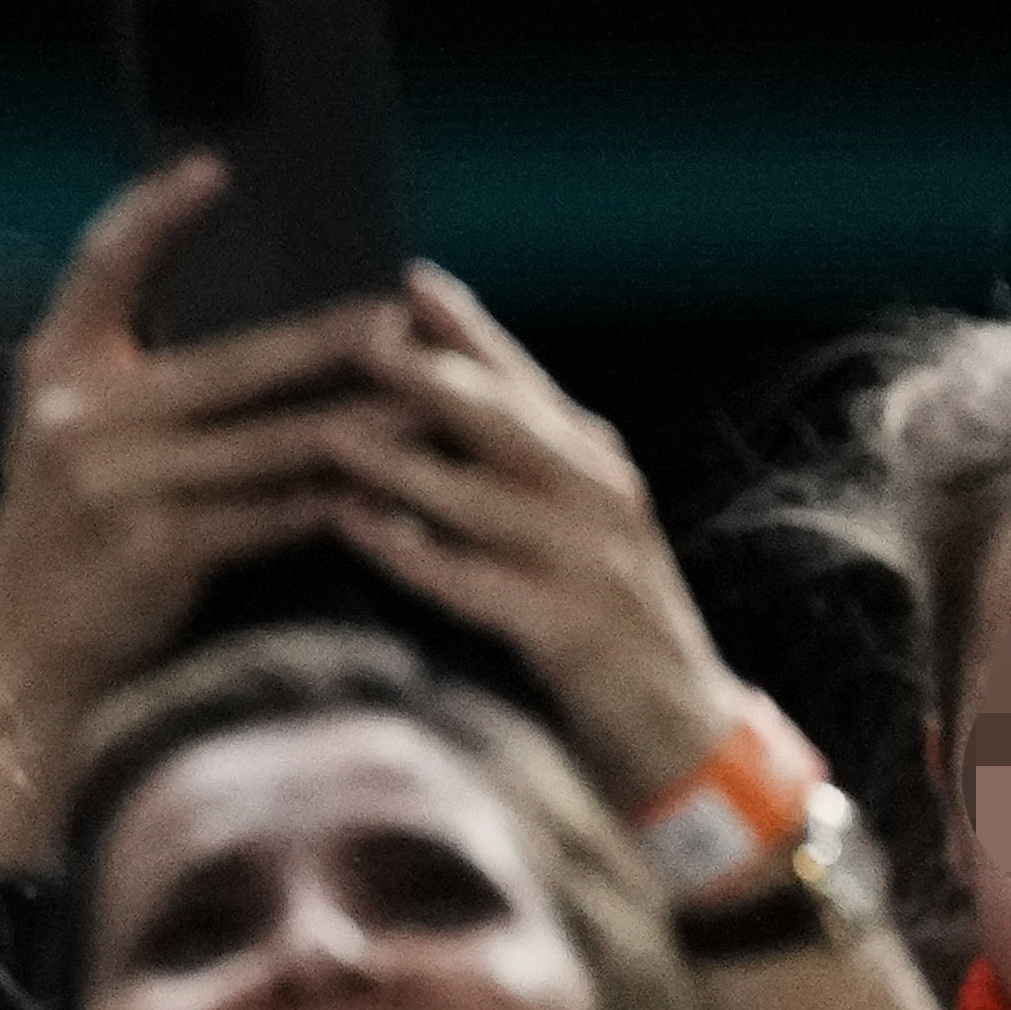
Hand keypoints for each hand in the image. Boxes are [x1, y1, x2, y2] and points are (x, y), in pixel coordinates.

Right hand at [0, 155, 391, 869]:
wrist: (23, 645)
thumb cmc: (73, 525)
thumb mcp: (74, 431)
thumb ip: (132, 370)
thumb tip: (259, 307)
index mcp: (57, 366)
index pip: (104, 262)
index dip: (157, 211)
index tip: (217, 166)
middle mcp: (77, 414)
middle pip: (231, 360)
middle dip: (326, 337)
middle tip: (398, 313)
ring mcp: (114, 483)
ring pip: (268, 442)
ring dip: (356, 424)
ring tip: (422, 403)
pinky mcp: (153, 548)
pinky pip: (269, 513)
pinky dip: (332, 500)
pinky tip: (386, 486)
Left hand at [309, 267, 755, 812]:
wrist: (682, 728)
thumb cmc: (604, 620)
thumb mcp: (573, 525)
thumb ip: (522, 465)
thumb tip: (445, 398)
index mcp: (595, 462)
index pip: (525, 380)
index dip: (470, 329)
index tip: (410, 281)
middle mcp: (598, 496)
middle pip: (507, 420)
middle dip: (432, 375)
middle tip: (360, 337)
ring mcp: (588, 561)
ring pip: (484, 495)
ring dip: (403, 461)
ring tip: (328, 430)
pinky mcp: (567, 628)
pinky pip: (473, 580)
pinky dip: (411, 550)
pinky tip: (353, 526)